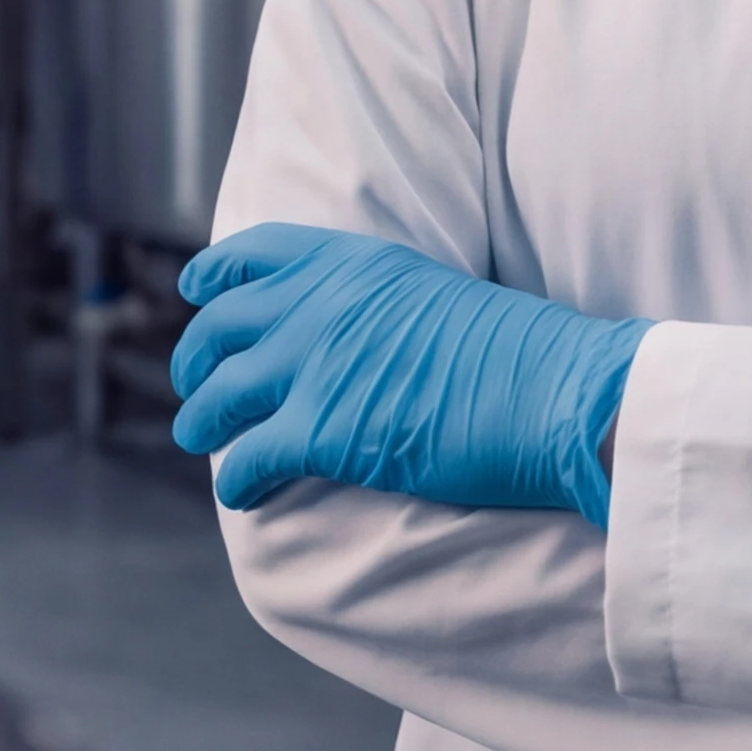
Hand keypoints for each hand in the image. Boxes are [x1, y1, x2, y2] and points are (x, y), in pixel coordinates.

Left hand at [169, 224, 649, 522]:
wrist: (556, 393)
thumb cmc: (521, 354)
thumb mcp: (435, 294)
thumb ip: (380, 305)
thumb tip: (355, 338)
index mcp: (352, 262)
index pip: (255, 254)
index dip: (215, 277)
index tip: (197, 292)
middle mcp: (320, 304)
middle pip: (221, 327)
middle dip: (196, 358)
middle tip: (195, 385)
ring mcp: (315, 366)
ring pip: (220, 394)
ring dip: (202, 422)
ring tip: (202, 440)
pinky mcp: (322, 431)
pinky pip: (249, 458)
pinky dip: (238, 481)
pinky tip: (242, 496)